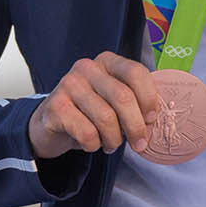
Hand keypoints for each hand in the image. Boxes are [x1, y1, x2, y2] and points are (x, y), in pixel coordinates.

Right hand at [28, 51, 159, 158]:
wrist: (51, 123)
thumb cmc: (90, 112)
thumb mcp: (112, 100)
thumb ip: (134, 101)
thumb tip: (154, 120)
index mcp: (107, 61)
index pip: (136, 72)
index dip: (149, 98)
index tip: (151, 119)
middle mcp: (87, 68)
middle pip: (123, 97)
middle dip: (136, 126)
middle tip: (139, 143)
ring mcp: (69, 85)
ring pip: (106, 118)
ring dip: (114, 139)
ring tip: (111, 143)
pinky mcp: (56, 107)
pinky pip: (87, 133)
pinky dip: (94, 145)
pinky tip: (91, 144)